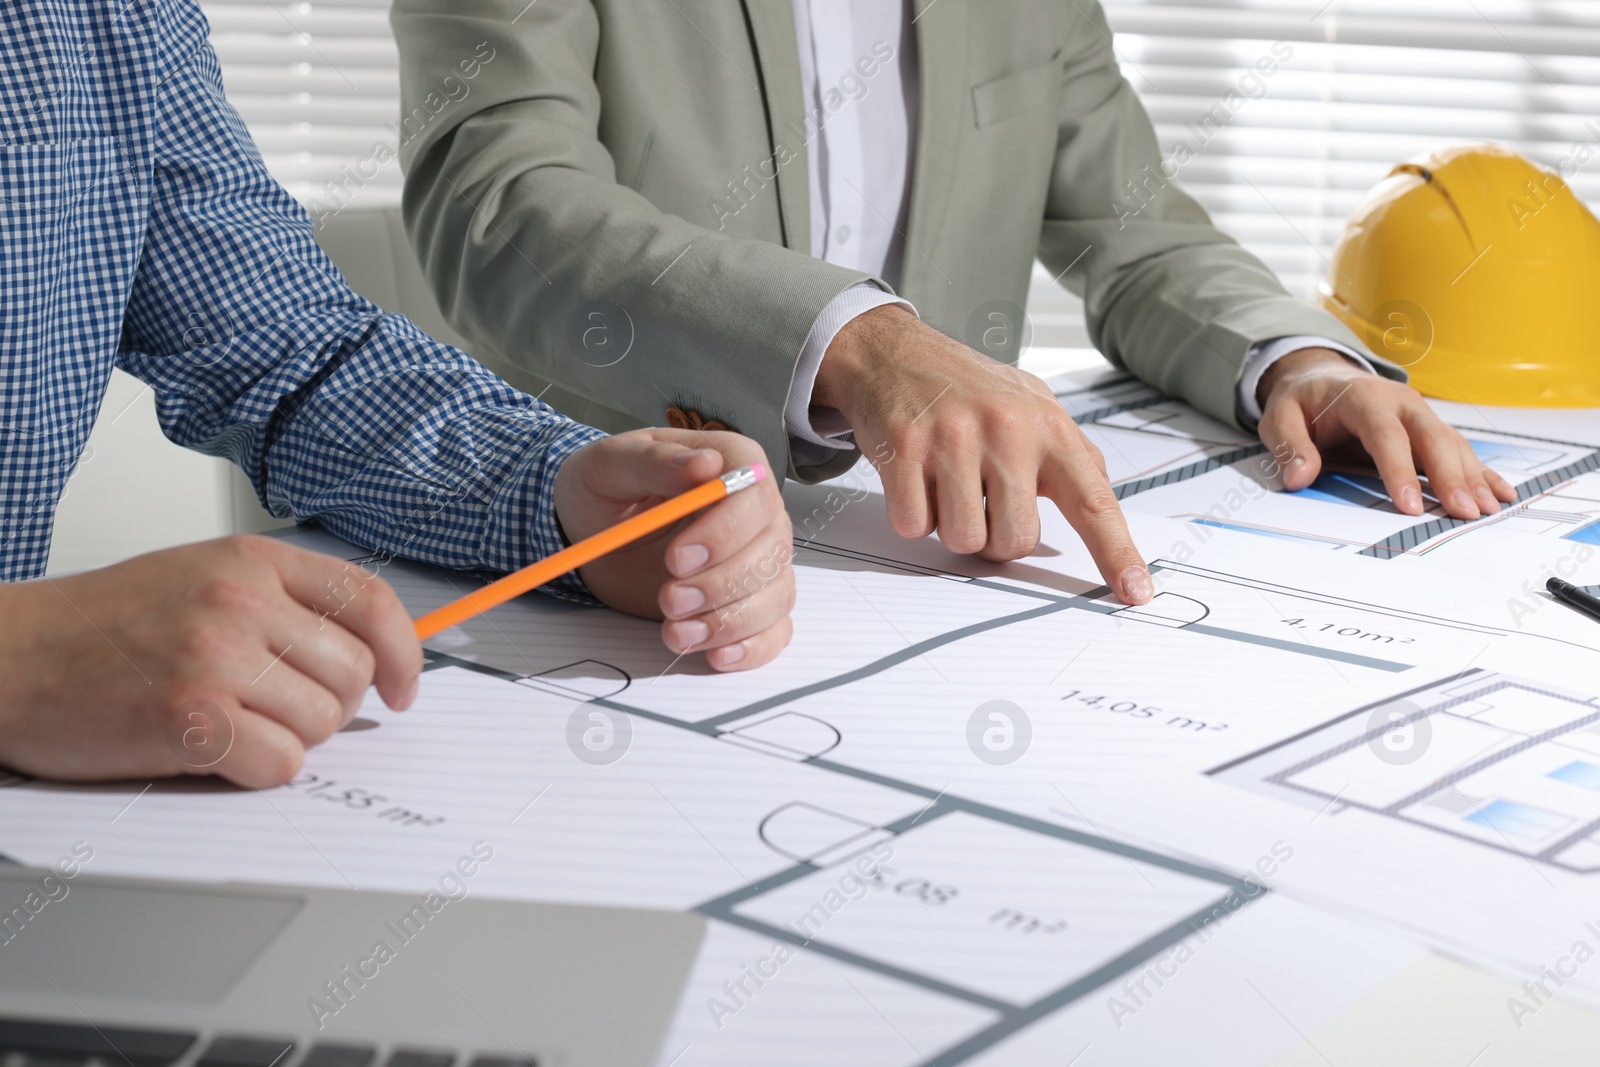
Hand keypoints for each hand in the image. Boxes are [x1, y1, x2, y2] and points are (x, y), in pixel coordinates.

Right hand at [0, 537, 420, 786]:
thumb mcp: (201, 577)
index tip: (402, 687)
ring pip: (322, 723)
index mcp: (251, 561)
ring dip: (289, 737)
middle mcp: (240, 601)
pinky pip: (282, 765)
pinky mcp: (190, 720)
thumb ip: (283, 603)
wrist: (8, 655)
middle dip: (330, 705)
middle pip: (352, 672)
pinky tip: (217, 751)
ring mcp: (215, 659)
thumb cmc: (102, 626)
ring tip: (231, 721)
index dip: (402, 652)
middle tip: (277, 709)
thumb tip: (369, 653)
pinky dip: (258, 770)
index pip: (369, 600)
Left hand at [554, 428, 793, 670]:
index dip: (724, 533)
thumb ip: (654, 461)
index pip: (755, 498)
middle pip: (771, 551)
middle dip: (720, 585)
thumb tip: (702, 464)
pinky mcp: (747, 600)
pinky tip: (716, 654)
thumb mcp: (610, 465)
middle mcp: (756, 512)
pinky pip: (774, 629)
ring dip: (729, 622)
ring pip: (775, 595)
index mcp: (731, 464)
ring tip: (675, 632)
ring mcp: (758, 559)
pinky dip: (752, 648)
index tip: (677, 559)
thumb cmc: (606, 489)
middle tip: (669, 599)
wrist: (592, 529)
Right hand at [813, 305, 1151, 603]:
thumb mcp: (1032, 406)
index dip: (1116, 553)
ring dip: (951, 525)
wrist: (893, 352)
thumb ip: (1068, 456)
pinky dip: (913, 514)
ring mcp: (953, 437)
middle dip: (994, 535)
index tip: (1135, 591)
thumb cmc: (966, 387)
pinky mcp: (905, 448)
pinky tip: (915, 476)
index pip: (1093, 501)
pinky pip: (914, 525)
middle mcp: (1006, 429)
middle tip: (980, 499)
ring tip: (947, 482)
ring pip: (963, 539)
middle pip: (1015, 541)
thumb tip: (1100, 510)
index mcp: (1048, 425)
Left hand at [1256, 348, 1517, 518]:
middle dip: (1450, 475)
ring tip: (1486, 510)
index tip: (1409, 505)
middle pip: (1431, 437)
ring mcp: (1419, 415)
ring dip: (1471, 477)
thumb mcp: (1279, 417)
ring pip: (1451, 445)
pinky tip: (1500, 493)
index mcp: (1364, 397)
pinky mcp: (1427, 430)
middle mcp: (1400, 402)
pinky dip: (1480, 472)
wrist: (1319, 378)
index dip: (1399, 470)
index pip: (1385, 434)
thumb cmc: (1302, 401)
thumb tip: (1299, 477)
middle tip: (1464, 512)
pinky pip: (1459, 450)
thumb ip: (1289, 446)